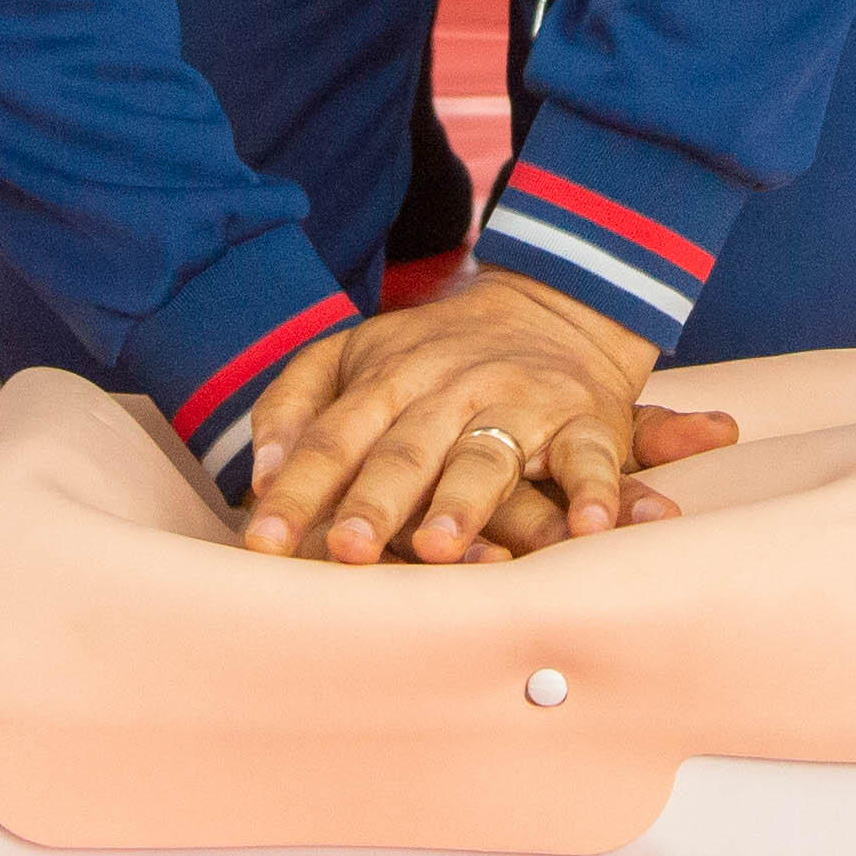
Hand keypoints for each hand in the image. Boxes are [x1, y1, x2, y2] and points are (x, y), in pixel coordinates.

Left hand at [236, 277, 719, 563]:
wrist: (554, 306)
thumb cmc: (433, 356)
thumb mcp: (352, 356)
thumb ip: (294, 403)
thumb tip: (260, 474)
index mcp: (389, 378)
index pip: (333, 437)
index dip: (297, 487)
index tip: (262, 541)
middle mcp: (452, 391)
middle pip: (406, 451)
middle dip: (375, 500)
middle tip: (346, 548)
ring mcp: (521, 405)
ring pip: (487, 456)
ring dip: (463, 502)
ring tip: (439, 548)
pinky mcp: (587, 423)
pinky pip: (591, 460)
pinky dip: (595, 494)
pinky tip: (587, 530)